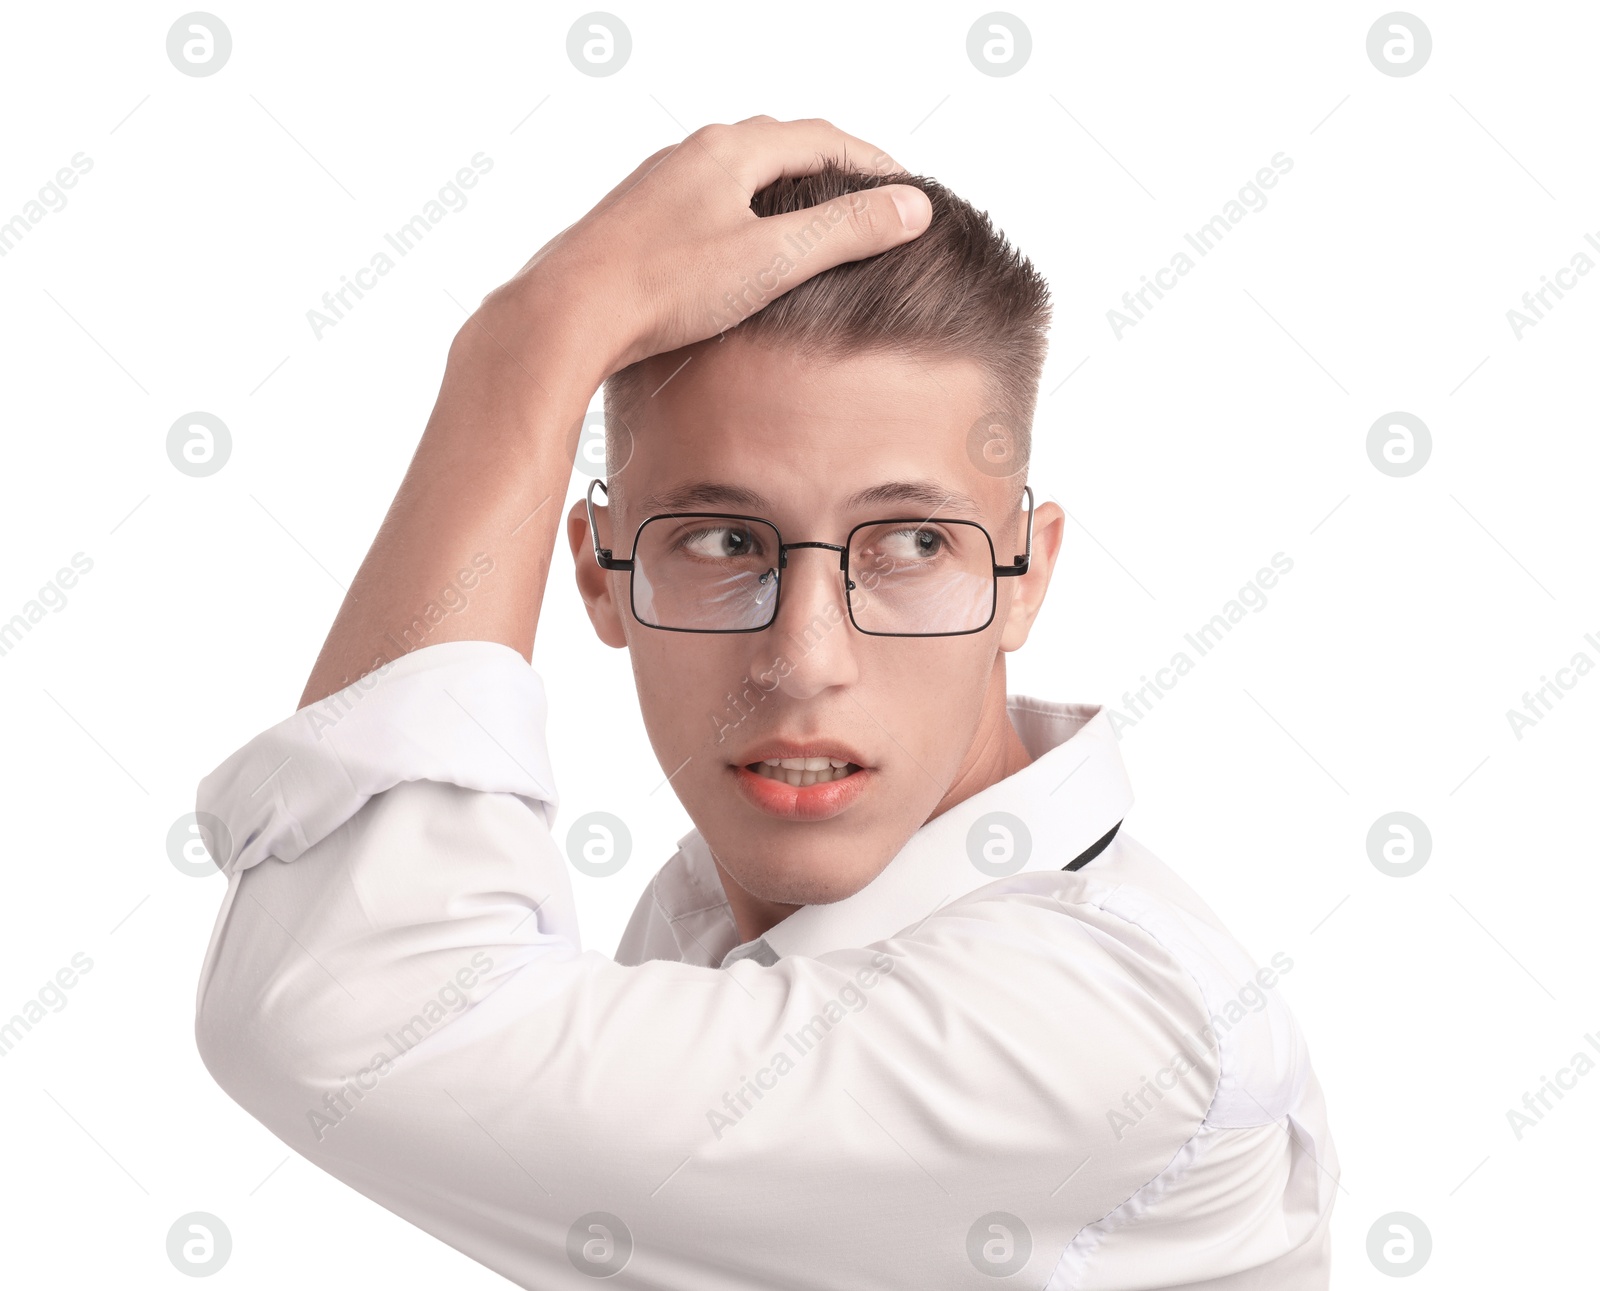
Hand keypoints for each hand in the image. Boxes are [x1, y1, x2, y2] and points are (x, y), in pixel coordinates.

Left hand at [481, 116, 932, 377]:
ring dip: (786, 190)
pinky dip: (746, 214)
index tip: (907, 190)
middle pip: (780, 146)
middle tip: (870, 199)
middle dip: (832, 169)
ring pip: (739, 173)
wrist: (567, 313)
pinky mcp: (640, 222)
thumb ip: (846, 231)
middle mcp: (691, 154)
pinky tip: (746, 252)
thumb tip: (911, 207)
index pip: (822, 138)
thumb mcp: (772, 259)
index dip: (873, 162)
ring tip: (817, 224)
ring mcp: (661, 186)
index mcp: (730, 150)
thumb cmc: (662, 286)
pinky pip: (708, 202)